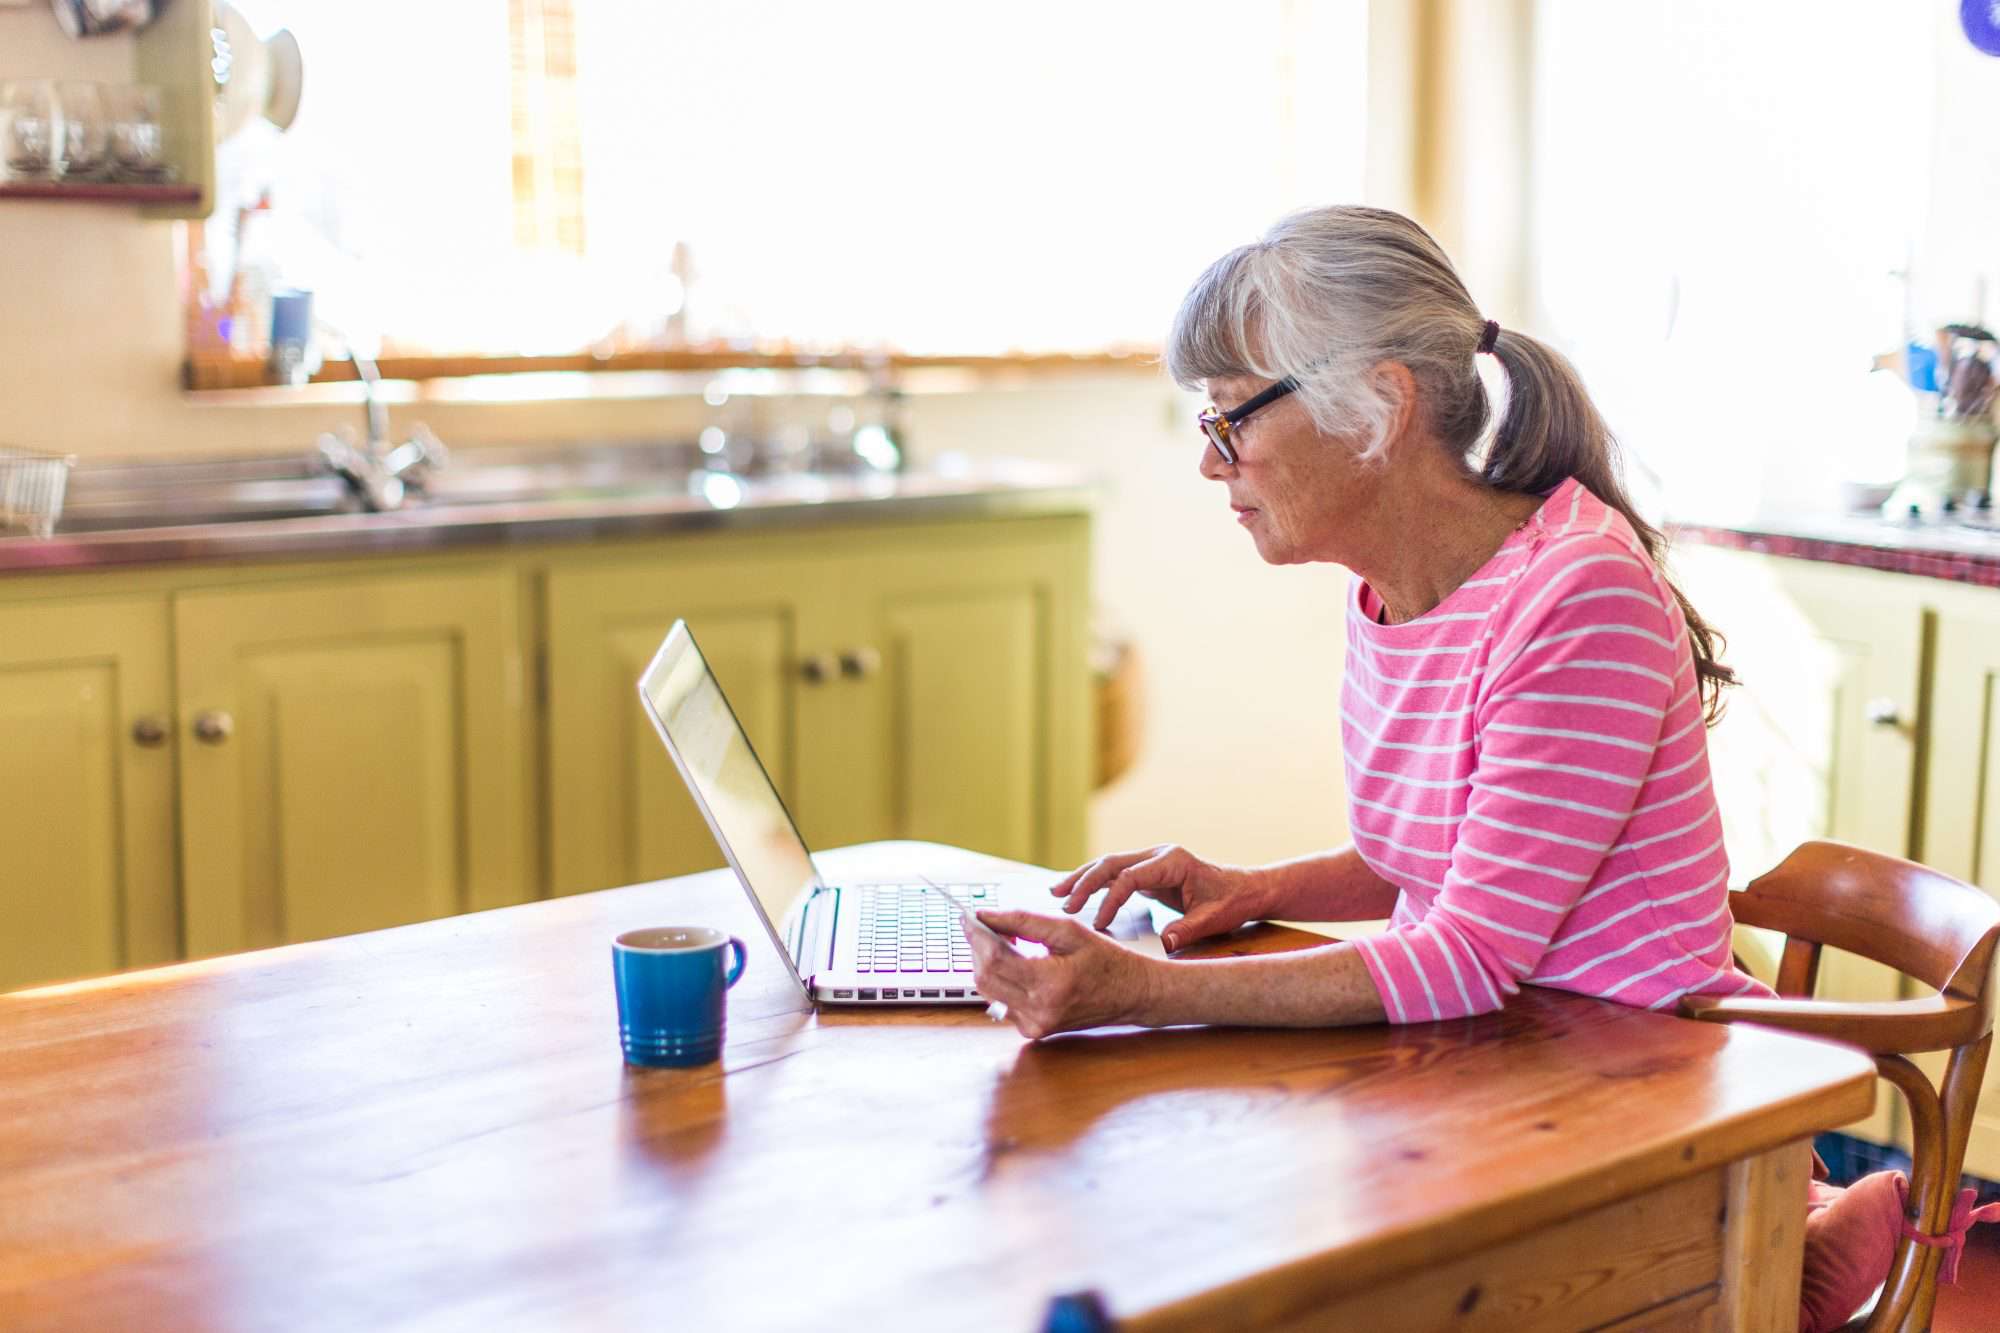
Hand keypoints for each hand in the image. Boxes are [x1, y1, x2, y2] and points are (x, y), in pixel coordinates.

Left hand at [966, 910, 1160, 1039]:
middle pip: (984, 977)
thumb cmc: (1107, 960)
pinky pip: (1002, 1002)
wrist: (1131, 994)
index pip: (995, 959)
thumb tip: (987, 916)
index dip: (977, 936)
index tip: (968, 917)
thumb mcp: (1069, 931)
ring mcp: (1035, 1025)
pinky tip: (1018, 964)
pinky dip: (1002, 979)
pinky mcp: (1033, 1030)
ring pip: (988, 991)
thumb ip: (1025, 921)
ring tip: (1007, 943)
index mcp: (1051, 983)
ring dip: (988, 963)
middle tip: (985, 926)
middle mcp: (1039, 1011)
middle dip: (978, 949)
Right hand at [1049, 844, 1269, 950]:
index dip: (1111, 899)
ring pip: (1108, 865)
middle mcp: (1158, 856)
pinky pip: (1115, 874)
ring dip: (1083, 878)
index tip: (1099, 923)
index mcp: (1172, 862)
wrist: (1246, 889)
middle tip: (1062, 903)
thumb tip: (1165, 944)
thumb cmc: (1232, 902)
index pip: (1130, 877)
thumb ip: (1188, 929)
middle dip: (1084, 882)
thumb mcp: (1213, 919)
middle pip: (1111, 863)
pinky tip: (1076, 892)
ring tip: (1057, 892)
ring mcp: (1151, 862)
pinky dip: (1095, 883)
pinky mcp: (1148, 872)